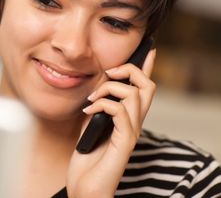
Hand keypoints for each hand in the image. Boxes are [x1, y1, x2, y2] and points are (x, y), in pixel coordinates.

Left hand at [66, 49, 156, 197]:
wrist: (84, 187)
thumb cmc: (87, 158)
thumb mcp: (91, 124)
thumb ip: (98, 107)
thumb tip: (96, 90)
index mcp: (128, 118)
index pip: (143, 88)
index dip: (146, 67)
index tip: (147, 49)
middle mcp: (134, 123)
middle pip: (147, 86)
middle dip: (129, 70)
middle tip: (107, 73)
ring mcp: (131, 133)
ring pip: (135, 95)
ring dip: (108, 89)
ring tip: (91, 100)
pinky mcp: (124, 143)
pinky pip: (121, 112)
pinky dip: (103, 105)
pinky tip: (89, 112)